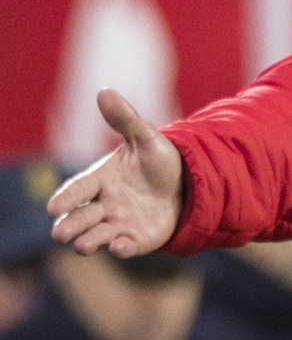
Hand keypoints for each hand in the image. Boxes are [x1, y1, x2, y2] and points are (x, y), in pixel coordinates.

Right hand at [46, 89, 183, 257]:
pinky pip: (127, 246)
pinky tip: (119, 247)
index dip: (66, 198)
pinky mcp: (138, 239)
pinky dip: (121, 248)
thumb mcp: (146, 137)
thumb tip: (104, 90)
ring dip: (89, 241)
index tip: (53, 208)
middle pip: (81, 217)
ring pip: (97, 235)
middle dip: (69, 225)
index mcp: (101, 179)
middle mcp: (105, 204)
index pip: (78, 189)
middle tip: (59, 233)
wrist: (190, 182)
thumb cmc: (160, 160)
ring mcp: (120, 223)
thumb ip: (125, 119)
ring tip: (83, 245)